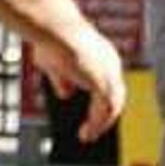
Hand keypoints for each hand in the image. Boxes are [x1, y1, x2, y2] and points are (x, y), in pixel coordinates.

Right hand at [29, 15, 128, 140]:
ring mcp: (110, 74)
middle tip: (91, 129)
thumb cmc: (51, 38)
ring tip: (87, 136)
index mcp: (102, 55)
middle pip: (113, 95)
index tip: (90, 113)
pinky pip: (105, 112)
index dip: (99, 98)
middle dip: (103, 114)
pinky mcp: (104, 85)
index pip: (106, 81)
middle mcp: (111, 64)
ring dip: (101, 123)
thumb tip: (66, 94)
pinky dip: (97, 125)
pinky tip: (86, 134)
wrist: (53, 29)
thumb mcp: (54, 61)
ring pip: (112, 106)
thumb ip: (62, 78)